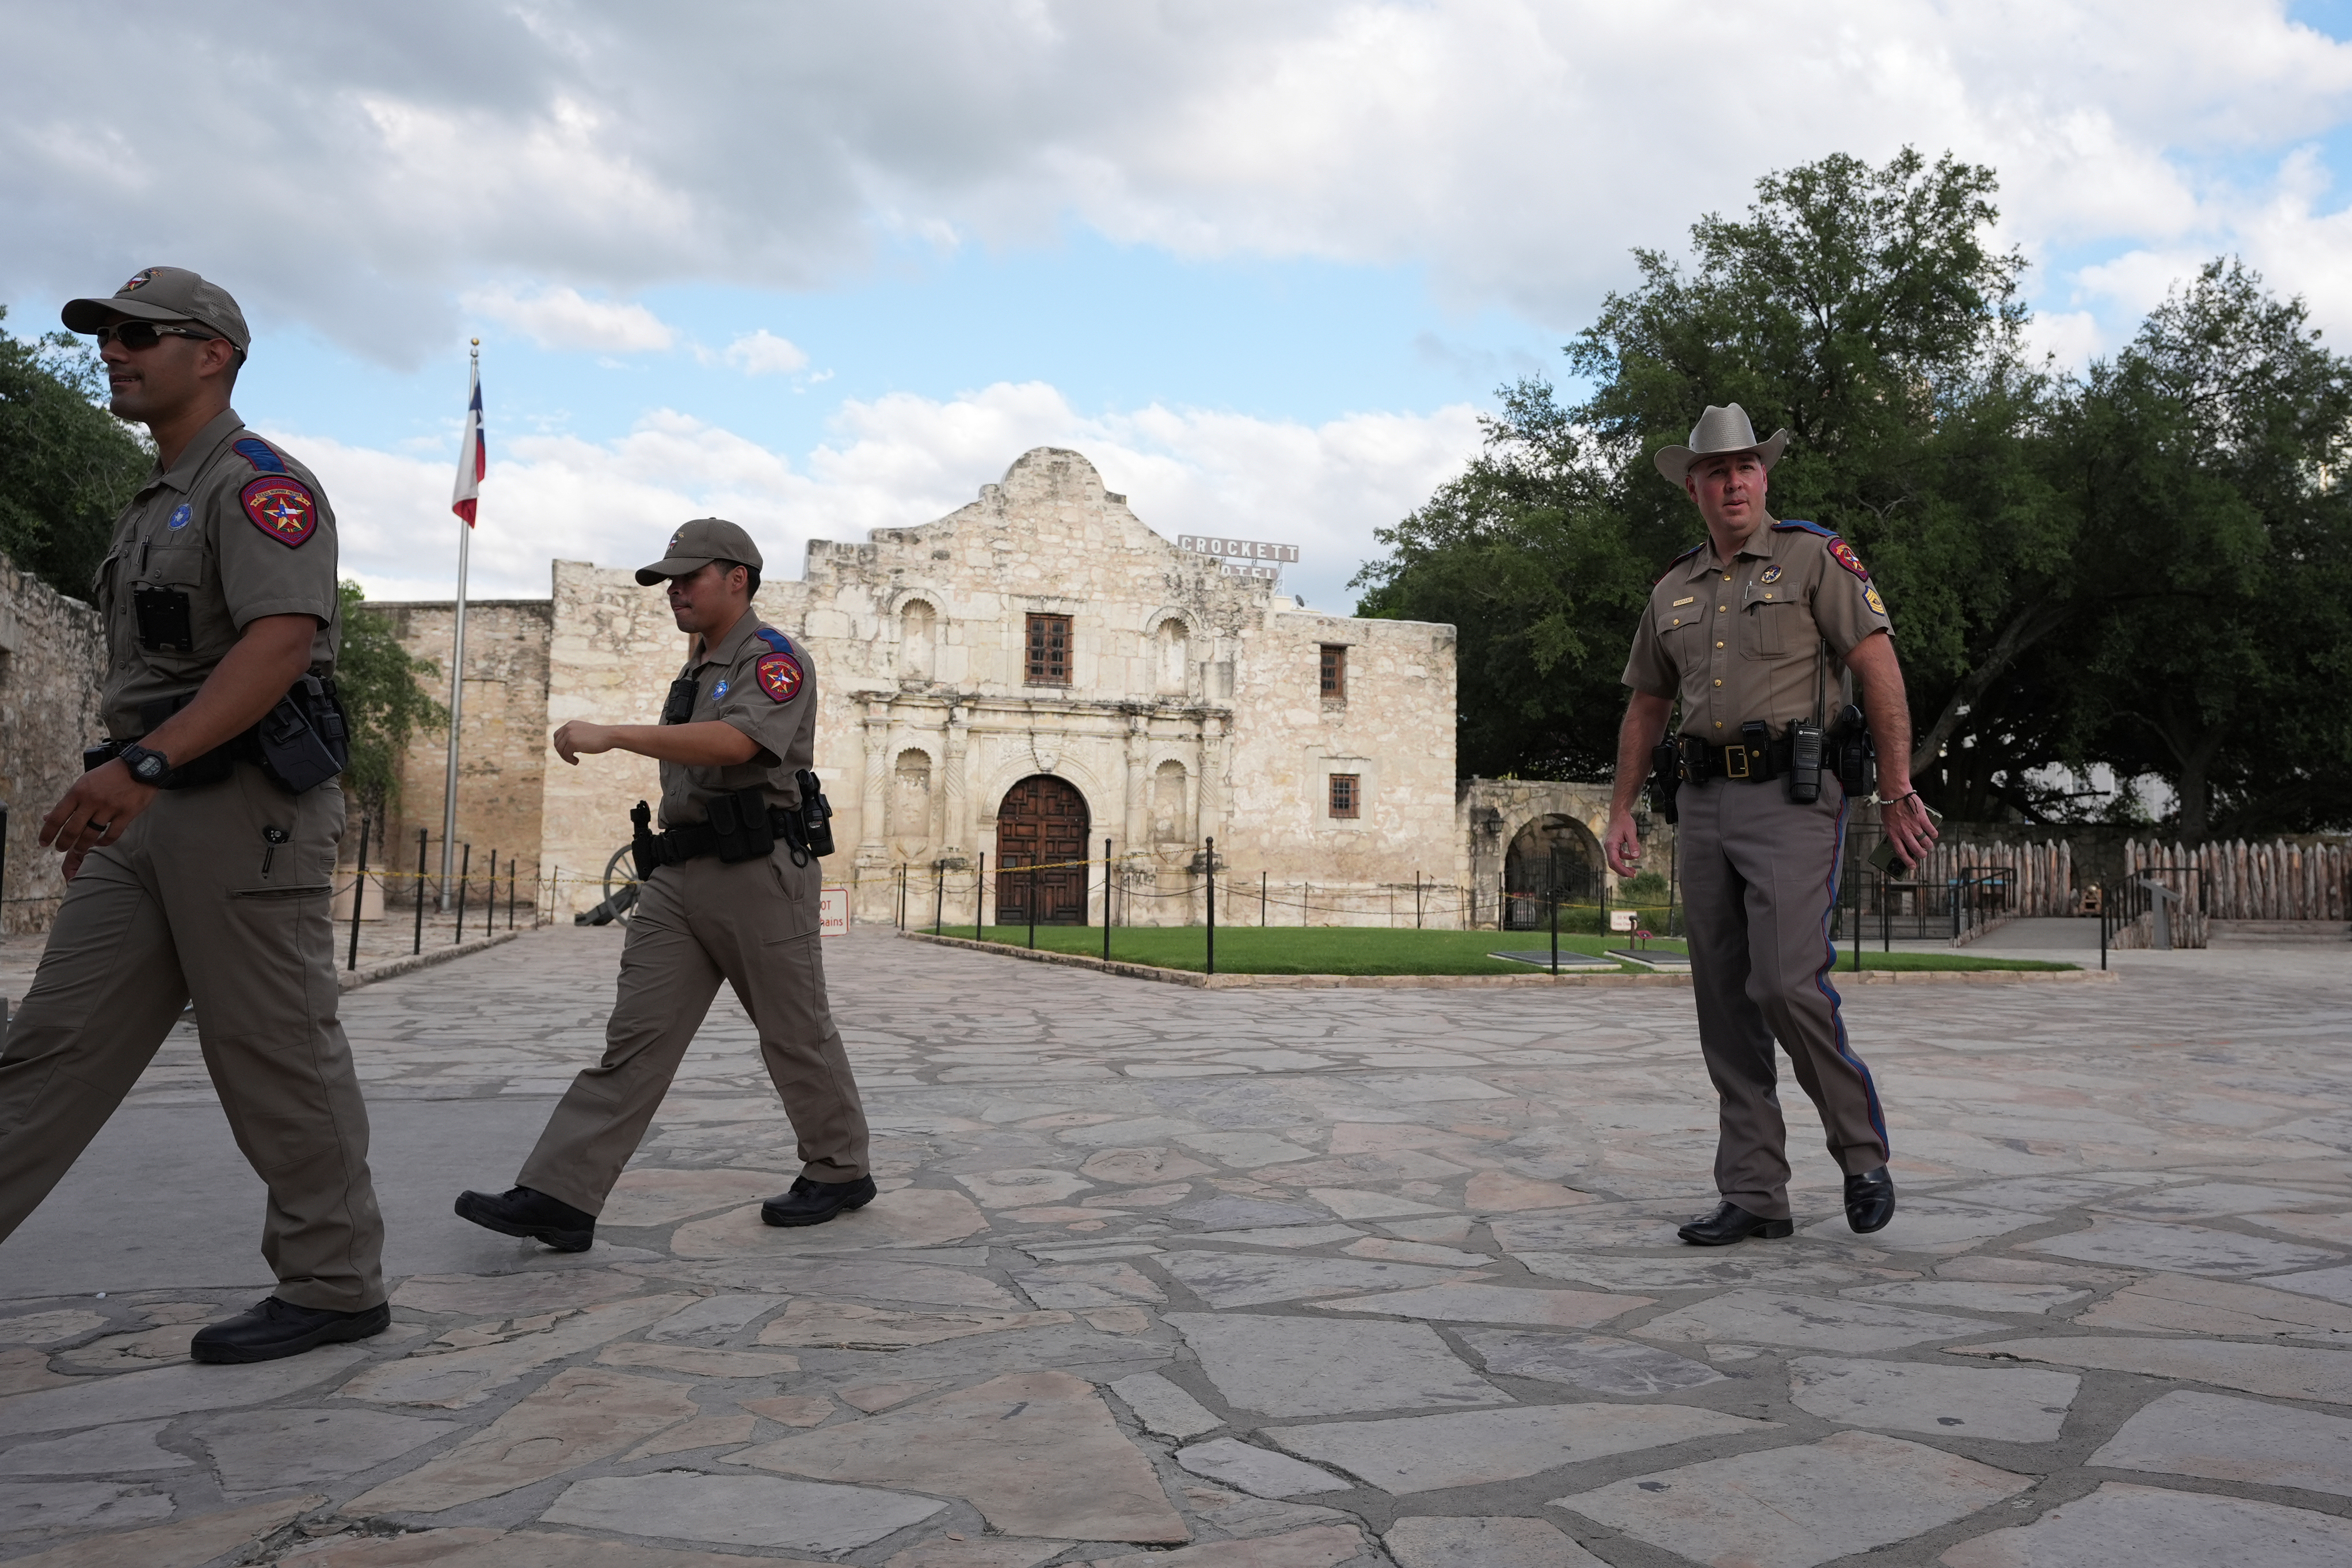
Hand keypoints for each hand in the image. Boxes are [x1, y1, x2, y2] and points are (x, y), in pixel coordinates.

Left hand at [40, 759, 156, 867]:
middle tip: (60, 849)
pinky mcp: (126, 813)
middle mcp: (91, 801)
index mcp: (78, 791)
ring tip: (79, 850)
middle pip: (72, 829)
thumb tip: (47, 817)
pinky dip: (104, 842)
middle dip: (63, 843)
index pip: (57, 816)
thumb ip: (68, 802)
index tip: (43, 842)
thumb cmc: (109, 775)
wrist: (140, 767)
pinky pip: (112, 834)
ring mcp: (110, 808)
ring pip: (91, 834)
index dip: (48, 832)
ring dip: (82, 846)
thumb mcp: (84, 783)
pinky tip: (99, 843)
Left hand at [552, 721, 615, 765]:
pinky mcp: (572, 742)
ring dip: (566, 757)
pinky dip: (570, 760)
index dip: (559, 745)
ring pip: (560, 750)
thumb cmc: (600, 737)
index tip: (567, 752)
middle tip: (571, 758)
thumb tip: (565, 748)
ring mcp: (569, 734)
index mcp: (570, 724)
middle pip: (557, 743)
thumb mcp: (584, 734)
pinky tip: (577, 761)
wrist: (609, 736)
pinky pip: (565, 754)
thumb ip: (574, 737)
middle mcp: (568, 727)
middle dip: (562, 753)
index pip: (556, 735)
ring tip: (575, 761)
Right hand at [1603, 809, 1643, 877]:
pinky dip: (1623, 858)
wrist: (1618, 813)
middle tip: (1633, 875)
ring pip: (1614, 860)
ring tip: (1633, 871)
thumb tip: (1636, 857)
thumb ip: (1633, 845)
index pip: (1614, 861)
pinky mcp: (1612, 844)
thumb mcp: (1631, 832)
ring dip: (1622, 866)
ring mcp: (1609, 845)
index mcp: (1611, 844)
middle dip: (1622, 871)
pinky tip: (1631, 858)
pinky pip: (1616, 855)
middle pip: (1613, 863)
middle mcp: (1608, 846)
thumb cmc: (1624, 821)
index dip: (1622, 870)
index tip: (1631, 874)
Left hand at [1879, 788, 1939, 868]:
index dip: (1907, 861)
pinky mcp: (1922, 819)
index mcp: (1893, 833)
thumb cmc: (1890, 806)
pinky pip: (1931, 830)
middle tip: (1923, 855)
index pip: (1901, 852)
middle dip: (1921, 855)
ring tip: (1928, 845)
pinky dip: (1933, 833)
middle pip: (1915, 849)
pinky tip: (1933, 834)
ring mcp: (1914, 826)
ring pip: (1925, 841)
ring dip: (1928, 845)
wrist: (1896, 794)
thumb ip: (1894, 832)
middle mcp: (1904, 832)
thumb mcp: (1887, 822)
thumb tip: (1899, 840)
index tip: (1912, 866)